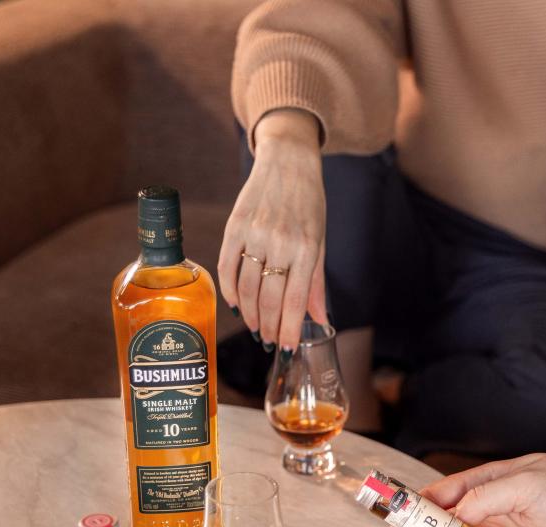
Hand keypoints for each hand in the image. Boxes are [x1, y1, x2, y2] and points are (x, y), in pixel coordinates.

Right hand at [217, 109, 327, 350]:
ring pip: (245, 288)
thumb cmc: (308, 203)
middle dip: (268, 327)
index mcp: (305, 248)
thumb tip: (319, 319)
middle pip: (268, 299)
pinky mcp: (234, 226)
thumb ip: (315, 282)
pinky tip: (236, 304)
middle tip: (269, 341)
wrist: (288, 160)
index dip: (289, 329)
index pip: (294, 300)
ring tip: (255, 327)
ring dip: (249, 314)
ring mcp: (254, 234)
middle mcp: (279, 242)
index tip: (287, 348)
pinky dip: (229, 290)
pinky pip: (226, 267)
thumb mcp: (319, 240)